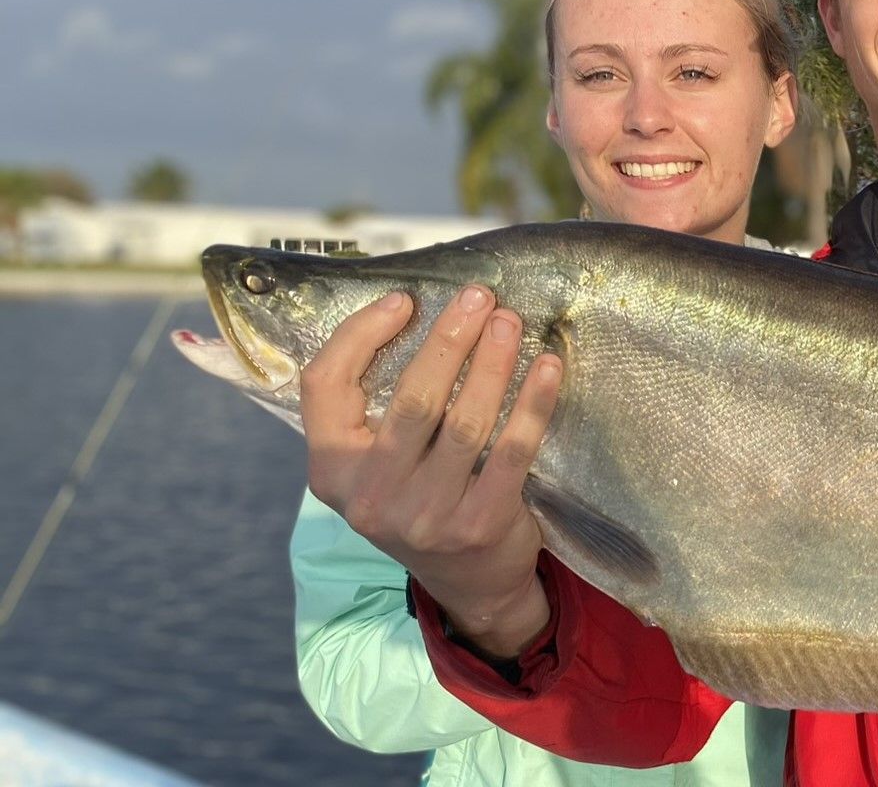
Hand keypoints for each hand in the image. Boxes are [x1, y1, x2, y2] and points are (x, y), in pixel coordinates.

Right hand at [301, 285, 561, 657]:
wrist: (470, 584)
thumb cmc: (422, 500)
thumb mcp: (377, 466)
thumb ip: (377, 411)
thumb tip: (416, 316)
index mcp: (331, 471)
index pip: (325, 387)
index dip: (360, 335)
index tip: (404, 300)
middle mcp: (370, 497)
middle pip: (412, 398)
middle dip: (449, 338)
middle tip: (480, 297)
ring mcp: (425, 515)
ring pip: (465, 421)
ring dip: (493, 362)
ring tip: (511, 322)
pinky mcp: (480, 524)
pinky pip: (512, 449)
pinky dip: (533, 403)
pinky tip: (548, 367)